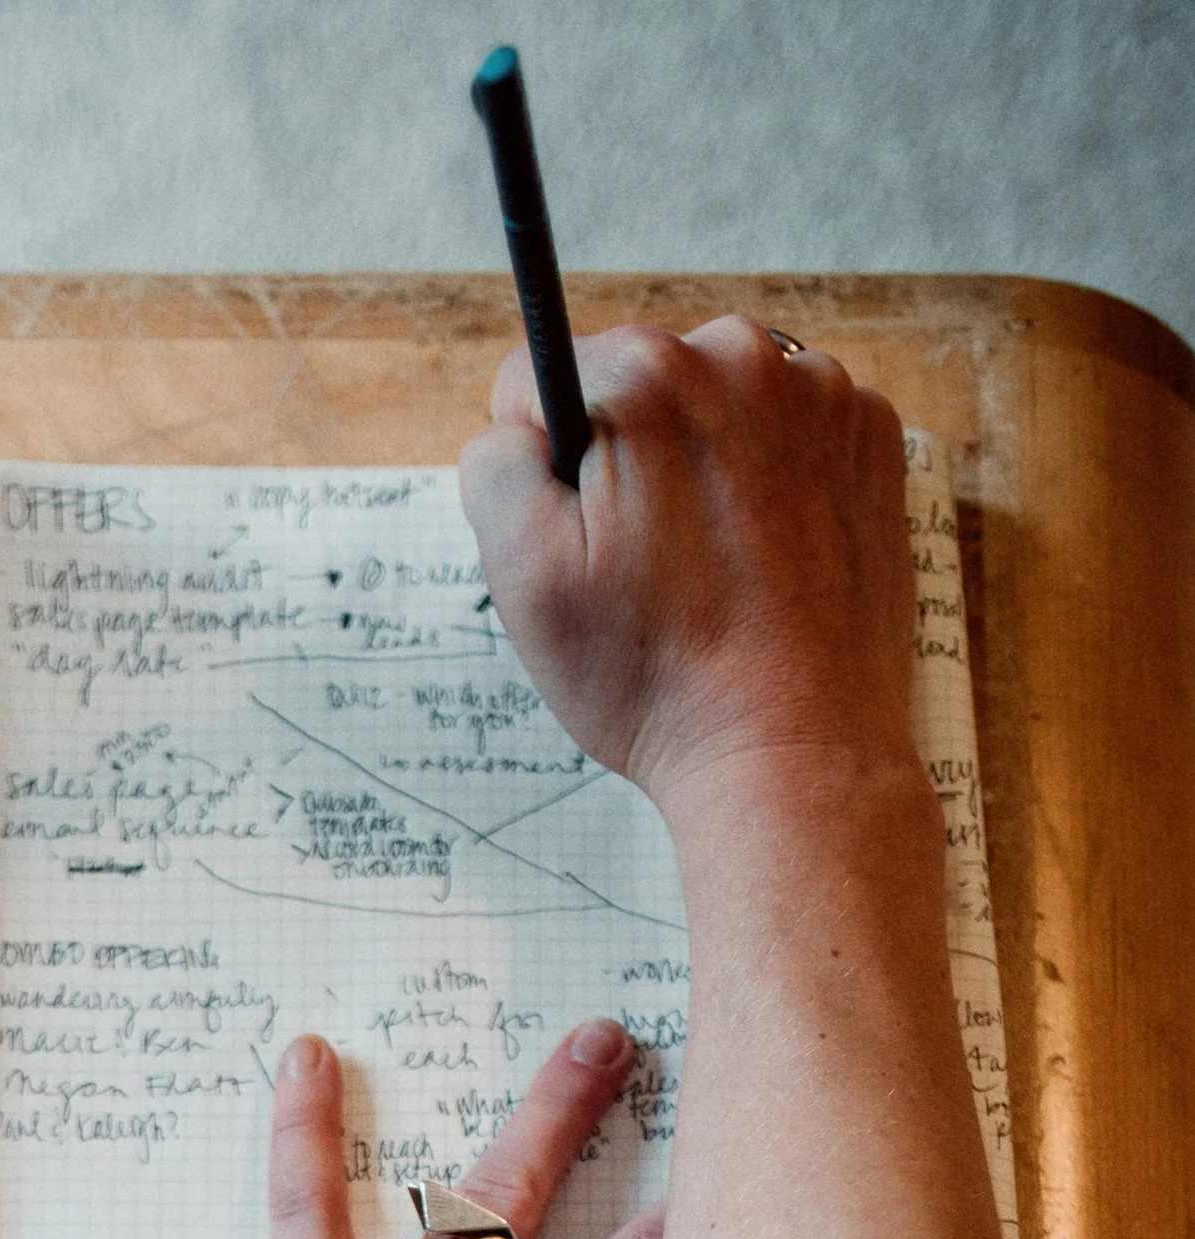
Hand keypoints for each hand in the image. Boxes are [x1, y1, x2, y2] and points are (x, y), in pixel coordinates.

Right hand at [459, 318, 919, 824]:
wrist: (796, 752)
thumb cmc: (654, 679)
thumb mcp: (524, 580)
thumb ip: (493, 466)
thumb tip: (517, 424)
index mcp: (647, 375)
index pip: (540, 379)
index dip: (542, 468)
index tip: (583, 539)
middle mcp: (743, 357)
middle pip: (636, 386)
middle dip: (626, 461)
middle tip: (649, 569)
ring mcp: (823, 395)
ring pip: (715, 408)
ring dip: (700, 469)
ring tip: (713, 570)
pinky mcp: (872, 439)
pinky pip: (790, 434)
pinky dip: (772, 482)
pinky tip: (767, 560)